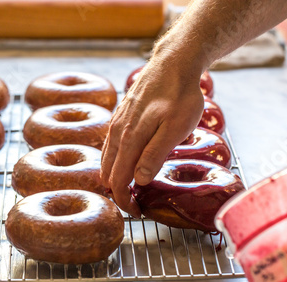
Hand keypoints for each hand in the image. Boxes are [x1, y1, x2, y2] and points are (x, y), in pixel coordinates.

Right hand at [100, 56, 204, 216]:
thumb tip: (138, 180)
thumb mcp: (176, 128)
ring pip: (107, 160)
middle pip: (108, 173)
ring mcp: (116, 124)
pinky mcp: (120, 118)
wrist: (173, 63)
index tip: (137, 213)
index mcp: (130, 139)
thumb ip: (155, 154)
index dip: (124, 201)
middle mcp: (117, 133)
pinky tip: (127, 164)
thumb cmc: (180, 95)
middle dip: (118, 193)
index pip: (118, 180)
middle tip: (137, 205)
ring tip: (132, 189)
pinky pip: (110, 146)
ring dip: (116, 178)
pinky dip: (115, 162)